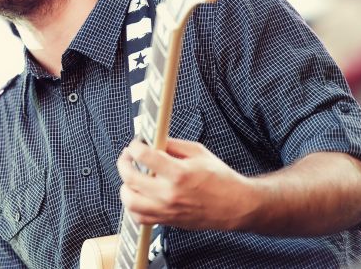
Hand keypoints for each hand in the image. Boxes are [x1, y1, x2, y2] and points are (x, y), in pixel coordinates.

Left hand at [116, 138, 254, 230]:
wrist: (237, 206)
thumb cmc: (221, 179)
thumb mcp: (198, 152)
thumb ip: (172, 144)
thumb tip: (152, 140)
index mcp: (179, 173)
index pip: (144, 156)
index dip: (135, 146)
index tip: (136, 144)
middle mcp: (170, 194)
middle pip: (130, 178)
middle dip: (124, 163)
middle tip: (128, 157)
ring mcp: (167, 210)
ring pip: (130, 201)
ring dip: (125, 186)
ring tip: (131, 177)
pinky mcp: (168, 221)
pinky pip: (139, 218)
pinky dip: (133, 206)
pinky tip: (138, 195)